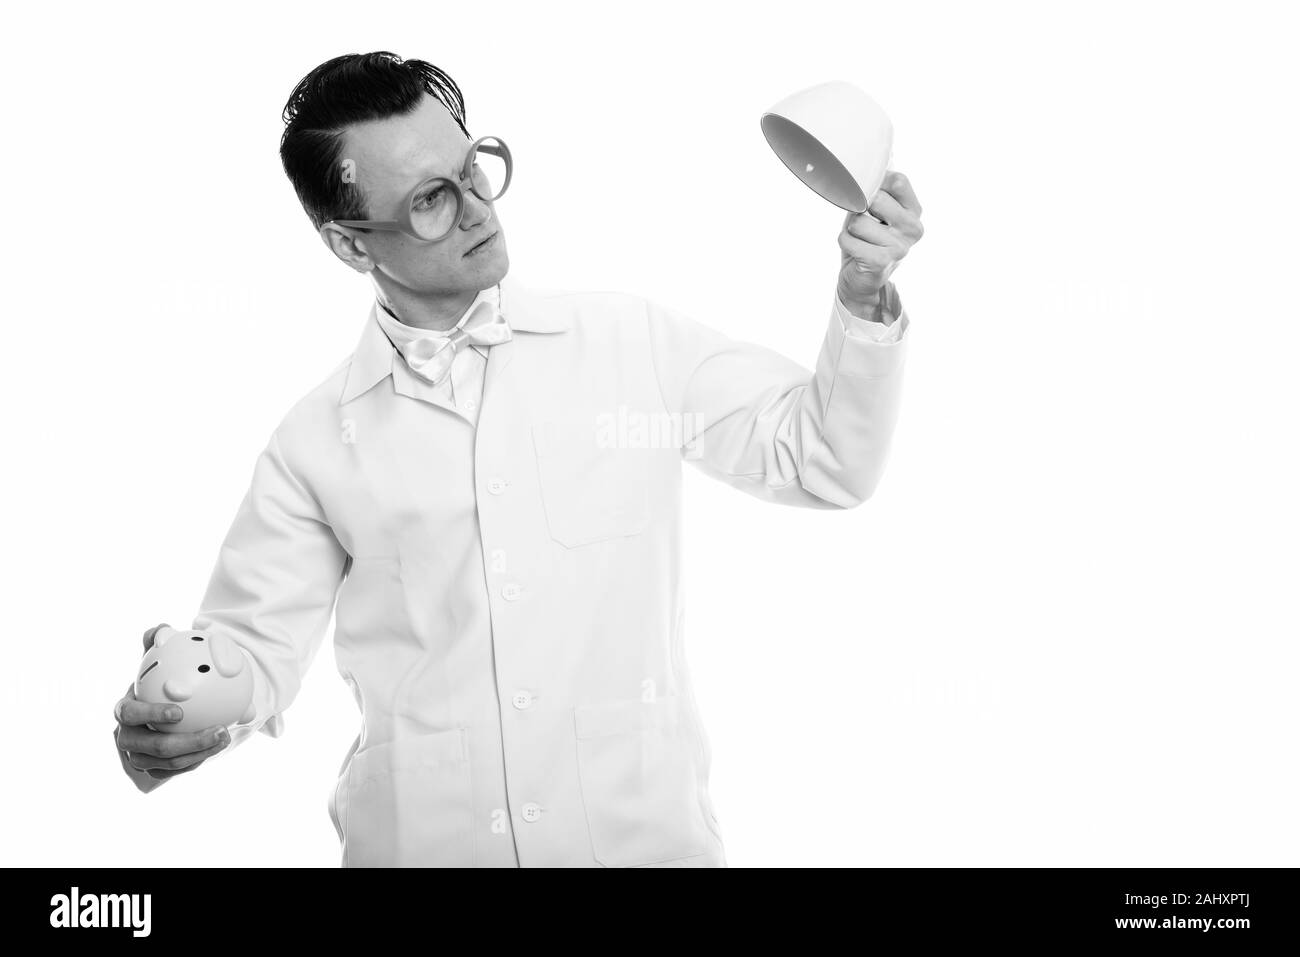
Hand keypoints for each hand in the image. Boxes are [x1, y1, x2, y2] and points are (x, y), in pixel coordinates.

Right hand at [114, 622, 229, 792]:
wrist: (160, 708)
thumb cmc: (159, 681)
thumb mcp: (159, 659)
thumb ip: (158, 642)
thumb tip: (160, 628)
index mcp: (124, 710)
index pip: (130, 715)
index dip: (151, 715)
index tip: (179, 712)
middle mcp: (127, 737)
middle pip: (151, 747)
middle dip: (185, 743)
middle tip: (218, 729)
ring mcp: (138, 757)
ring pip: (167, 763)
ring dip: (199, 752)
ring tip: (225, 736)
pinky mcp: (153, 770)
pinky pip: (176, 770)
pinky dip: (197, 760)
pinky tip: (219, 744)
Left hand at [837, 170, 923, 312]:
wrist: (862, 280)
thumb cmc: (867, 239)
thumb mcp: (875, 211)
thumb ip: (875, 191)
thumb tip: (859, 173)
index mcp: (914, 211)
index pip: (898, 181)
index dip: (876, 183)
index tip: (867, 194)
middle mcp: (913, 228)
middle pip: (876, 199)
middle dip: (859, 209)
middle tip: (864, 224)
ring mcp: (900, 246)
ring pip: (858, 221)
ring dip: (850, 230)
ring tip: (861, 240)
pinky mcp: (882, 261)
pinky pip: (848, 239)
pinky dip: (845, 242)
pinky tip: (856, 251)